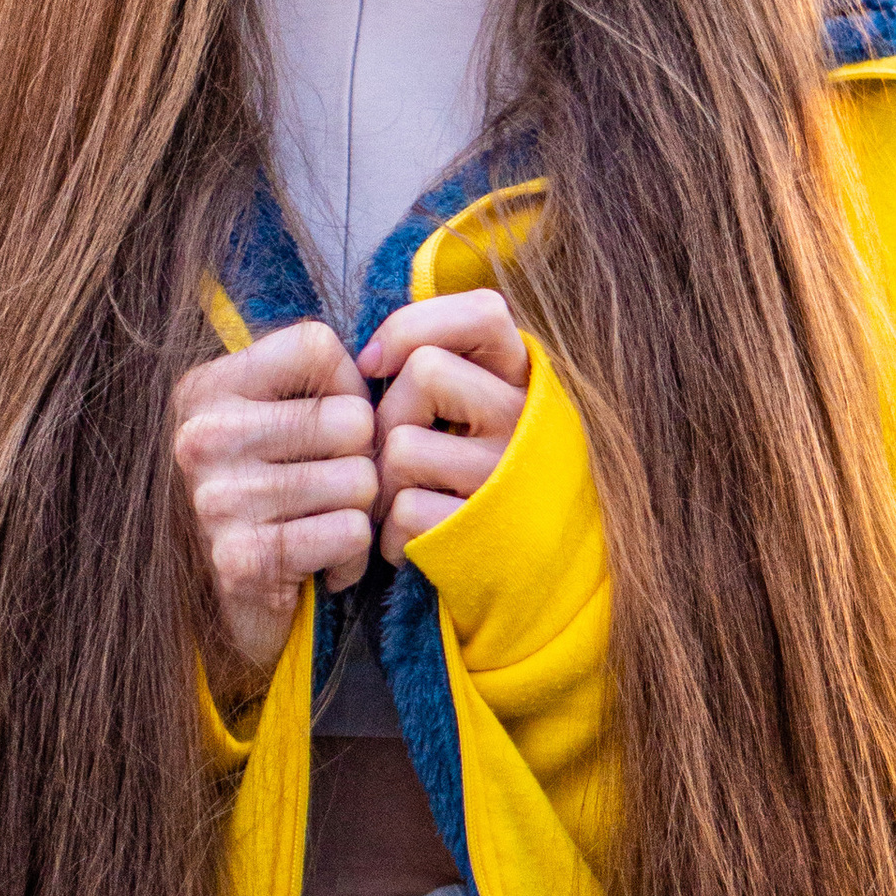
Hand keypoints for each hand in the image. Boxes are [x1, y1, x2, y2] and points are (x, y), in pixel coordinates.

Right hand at [174, 319, 376, 681]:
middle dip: (363, 459)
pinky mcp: (242, 558)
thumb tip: (395, 353)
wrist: (226, 613)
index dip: (351, 383)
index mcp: (206, 389)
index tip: (337, 422)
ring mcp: (217, 498)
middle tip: (336, 489)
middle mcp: (202, 436)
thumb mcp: (272, 423)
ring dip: (360, 513)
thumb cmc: (271, 502)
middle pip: (352, 418)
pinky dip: (352, 556)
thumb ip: (315, 382)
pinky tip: (321, 563)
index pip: (317, 345)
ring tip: (326, 526)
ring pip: (361, 479)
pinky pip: (351, 533)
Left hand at [359, 290, 529, 567]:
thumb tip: (367, 357)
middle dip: (389, 412)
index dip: (414, 326)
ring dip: (383, 480)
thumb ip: (440, 364)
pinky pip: (403, 510)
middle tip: (398, 453)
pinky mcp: (483, 533)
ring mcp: (508, 479)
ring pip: (404, 445)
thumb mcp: (474, 414)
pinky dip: (391, 534)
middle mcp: (528, 424)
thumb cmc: (472, 482)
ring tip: (404, 501)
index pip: (485, 312)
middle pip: (427, 370)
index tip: (375, 363)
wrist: (528, 583)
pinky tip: (412, 543)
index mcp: (528, 383)